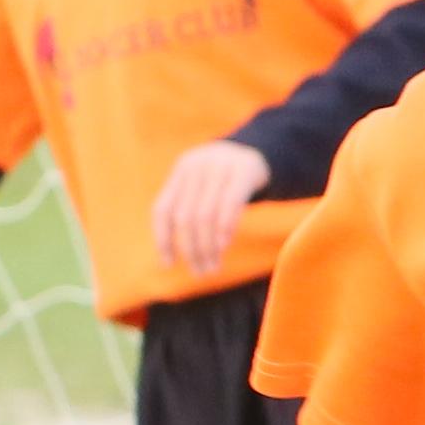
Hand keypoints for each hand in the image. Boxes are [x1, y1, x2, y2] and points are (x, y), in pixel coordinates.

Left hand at [152, 138, 274, 273]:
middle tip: (201, 272)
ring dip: (208, 247)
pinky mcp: (245, 170)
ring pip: (206, 216)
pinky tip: (223, 247)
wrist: (260, 152)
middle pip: (186, 218)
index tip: (168, 265)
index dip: (163, 240)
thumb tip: (166, 261)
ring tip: (213, 267)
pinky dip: (224, 230)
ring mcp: (220, 165)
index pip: (163, 210)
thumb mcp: (201, 187)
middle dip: (191, 250)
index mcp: (182, 169)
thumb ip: (186, 210)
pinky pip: (230, 205)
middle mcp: (197, 165)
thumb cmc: (225, 180)